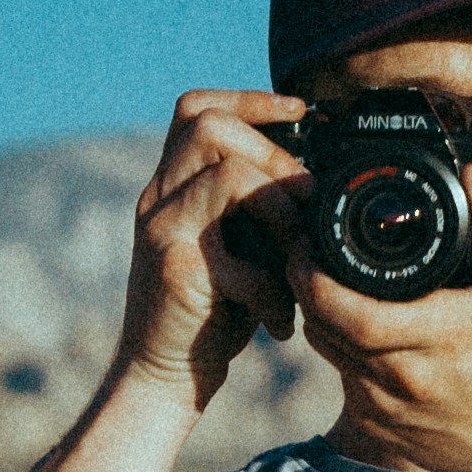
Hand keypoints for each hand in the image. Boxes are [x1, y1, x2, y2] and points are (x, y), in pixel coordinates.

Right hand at [113, 90, 307, 413]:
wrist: (164, 372)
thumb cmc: (212, 307)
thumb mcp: (240, 244)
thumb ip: (259, 206)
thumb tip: (314, 177)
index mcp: (172, 184)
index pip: (196, 108)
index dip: (249, 99)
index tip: (300, 110)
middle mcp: (157, 198)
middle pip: (208, 125)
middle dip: (272, 152)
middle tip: (300, 200)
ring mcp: (161, 232)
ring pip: (226, 176)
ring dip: (278, 209)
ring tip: (295, 251)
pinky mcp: (174, 274)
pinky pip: (238, 260)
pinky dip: (272, 290)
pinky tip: (281, 318)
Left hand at [290, 163, 471, 471]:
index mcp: (438, 335)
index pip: (352, 312)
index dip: (316, 279)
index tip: (308, 244)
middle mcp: (404, 376)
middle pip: (325, 326)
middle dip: (304, 285)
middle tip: (303, 252)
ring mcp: (384, 405)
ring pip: (325, 349)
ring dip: (317, 312)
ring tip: (323, 279)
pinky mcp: (374, 425)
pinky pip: (338, 375)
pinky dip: (335, 345)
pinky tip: (348, 321)